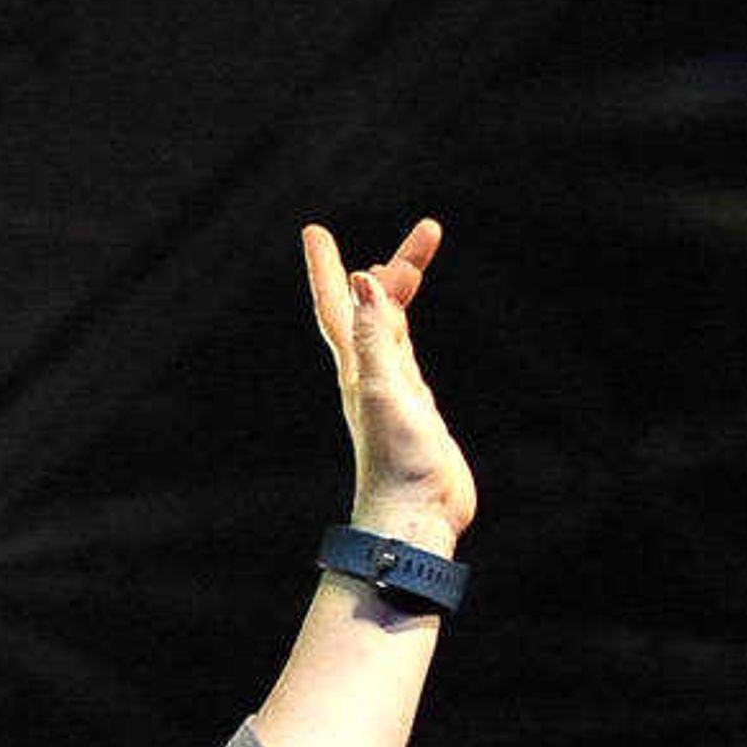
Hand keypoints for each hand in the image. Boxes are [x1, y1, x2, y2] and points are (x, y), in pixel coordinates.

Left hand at [302, 216, 475, 554]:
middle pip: (375, 308)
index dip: (326, 268)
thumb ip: (374, 334)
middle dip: (397, 268)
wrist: (415, 516)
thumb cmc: (398, 461)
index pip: (336, 307)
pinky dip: (405, 332)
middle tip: (431, 229)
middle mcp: (371, 375)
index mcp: (358, 368)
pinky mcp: (416, 410)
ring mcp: (393, 392)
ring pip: (391, 328)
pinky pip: (406, 356)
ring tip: (413, 262)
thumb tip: (362, 278)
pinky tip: (404, 330)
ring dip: (399, 294)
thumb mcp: (385, 387)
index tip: (314, 230)